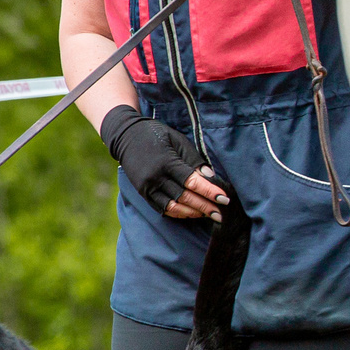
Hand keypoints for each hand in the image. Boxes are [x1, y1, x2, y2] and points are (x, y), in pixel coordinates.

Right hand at [101, 104, 229, 219]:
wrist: (126, 135)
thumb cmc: (158, 135)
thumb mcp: (179, 141)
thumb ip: (194, 160)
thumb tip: (211, 177)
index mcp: (166, 162)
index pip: (192, 182)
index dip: (209, 192)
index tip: (224, 199)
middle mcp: (155, 177)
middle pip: (184, 197)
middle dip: (204, 207)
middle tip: (220, 214)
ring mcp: (147, 186)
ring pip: (172, 206)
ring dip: (192, 213)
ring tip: (208, 215)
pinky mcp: (142, 192)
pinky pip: (161, 208)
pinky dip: (177, 212)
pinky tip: (191, 213)